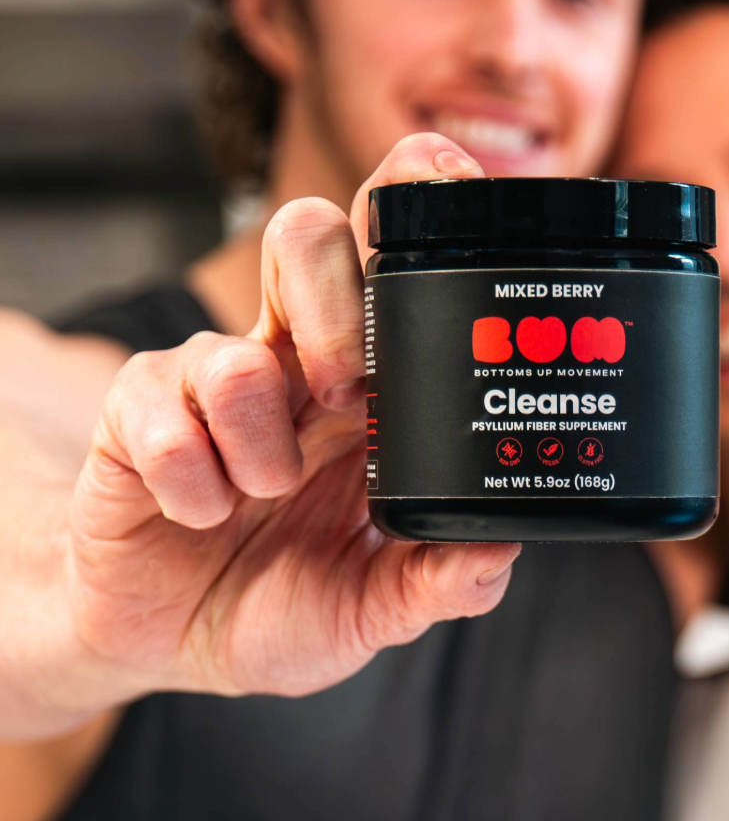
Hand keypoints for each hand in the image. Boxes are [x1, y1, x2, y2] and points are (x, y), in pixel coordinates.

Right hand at [62, 134, 518, 710]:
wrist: (174, 635)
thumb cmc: (282, 599)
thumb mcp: (370, 604)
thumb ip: (433, 582)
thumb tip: (496, 555)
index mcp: (364, 384)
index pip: (390, 256)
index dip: (417, 201)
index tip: (454, 187)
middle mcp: (293, 359)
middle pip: (307, 237)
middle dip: (334, 302)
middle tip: (349, 393)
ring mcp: (212, 378)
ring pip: (232, 335)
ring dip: (257, 431)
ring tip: (263, 491)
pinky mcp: (139, 410)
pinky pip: (159, 406)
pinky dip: (190, 476)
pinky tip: (203, 512)